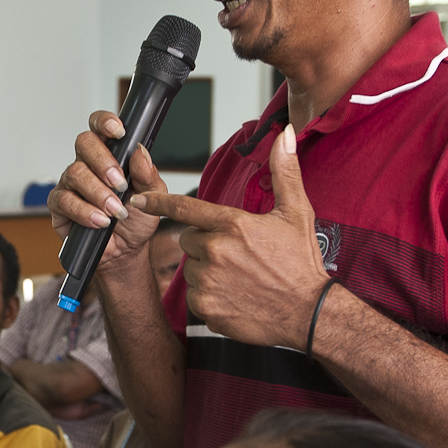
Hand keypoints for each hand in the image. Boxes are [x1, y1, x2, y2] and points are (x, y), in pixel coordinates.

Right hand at [47, 111, 169, 273]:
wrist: (126, 252)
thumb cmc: (136, 219)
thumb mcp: (152, 196)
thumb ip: (147, 174)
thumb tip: (139, 152)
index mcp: (109, 155)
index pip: (100, 127)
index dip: (104, 122)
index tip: (119, 131)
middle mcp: (87, 164)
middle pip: (84, 143)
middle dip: (103, 161)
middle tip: (119, 183)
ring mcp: (71, 184)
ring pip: (75, 173)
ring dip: (98, 193)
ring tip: (115, 211)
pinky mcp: (60, 206)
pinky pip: (65, 201)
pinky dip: (84, 211)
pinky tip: (100, 221)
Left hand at [136, 124, 327, 348]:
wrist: (309, 313)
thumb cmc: (301, 262)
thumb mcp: (297, 212)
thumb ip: (284, 172)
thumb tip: (285, 135)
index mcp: (232, 224)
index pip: (184, 208)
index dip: (158, 202)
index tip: (138, 200)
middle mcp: (215, 251)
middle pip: (189, 240)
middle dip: (207, 244)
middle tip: (238, 254)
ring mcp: (209, 281)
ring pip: (192, 268)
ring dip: (208, 271)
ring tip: (239, 276)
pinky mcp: (206, 307)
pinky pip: (195, 295)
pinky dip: (210, 296)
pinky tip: (235, 296)